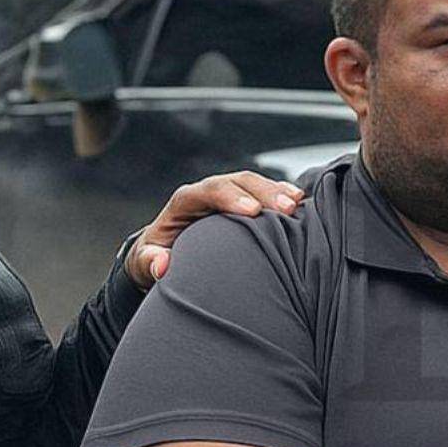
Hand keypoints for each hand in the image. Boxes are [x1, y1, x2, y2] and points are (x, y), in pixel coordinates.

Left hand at [124, 172, 303, 289]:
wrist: (166, 251)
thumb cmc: (155, 256)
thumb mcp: (144, 262)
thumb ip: (149, 262)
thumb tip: (163, 265)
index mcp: (186, 201)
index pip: (209, 190)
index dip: (230, 197)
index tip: (251, 212)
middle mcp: (211, 192)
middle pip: (239, 181)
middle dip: (264, 192)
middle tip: (287, 208)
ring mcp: (231, 195)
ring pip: (256, 184)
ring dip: (278, 192)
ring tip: (299, 203)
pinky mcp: (247, 203)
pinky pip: (267, 194)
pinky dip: (284, 196)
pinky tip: (303, 204)